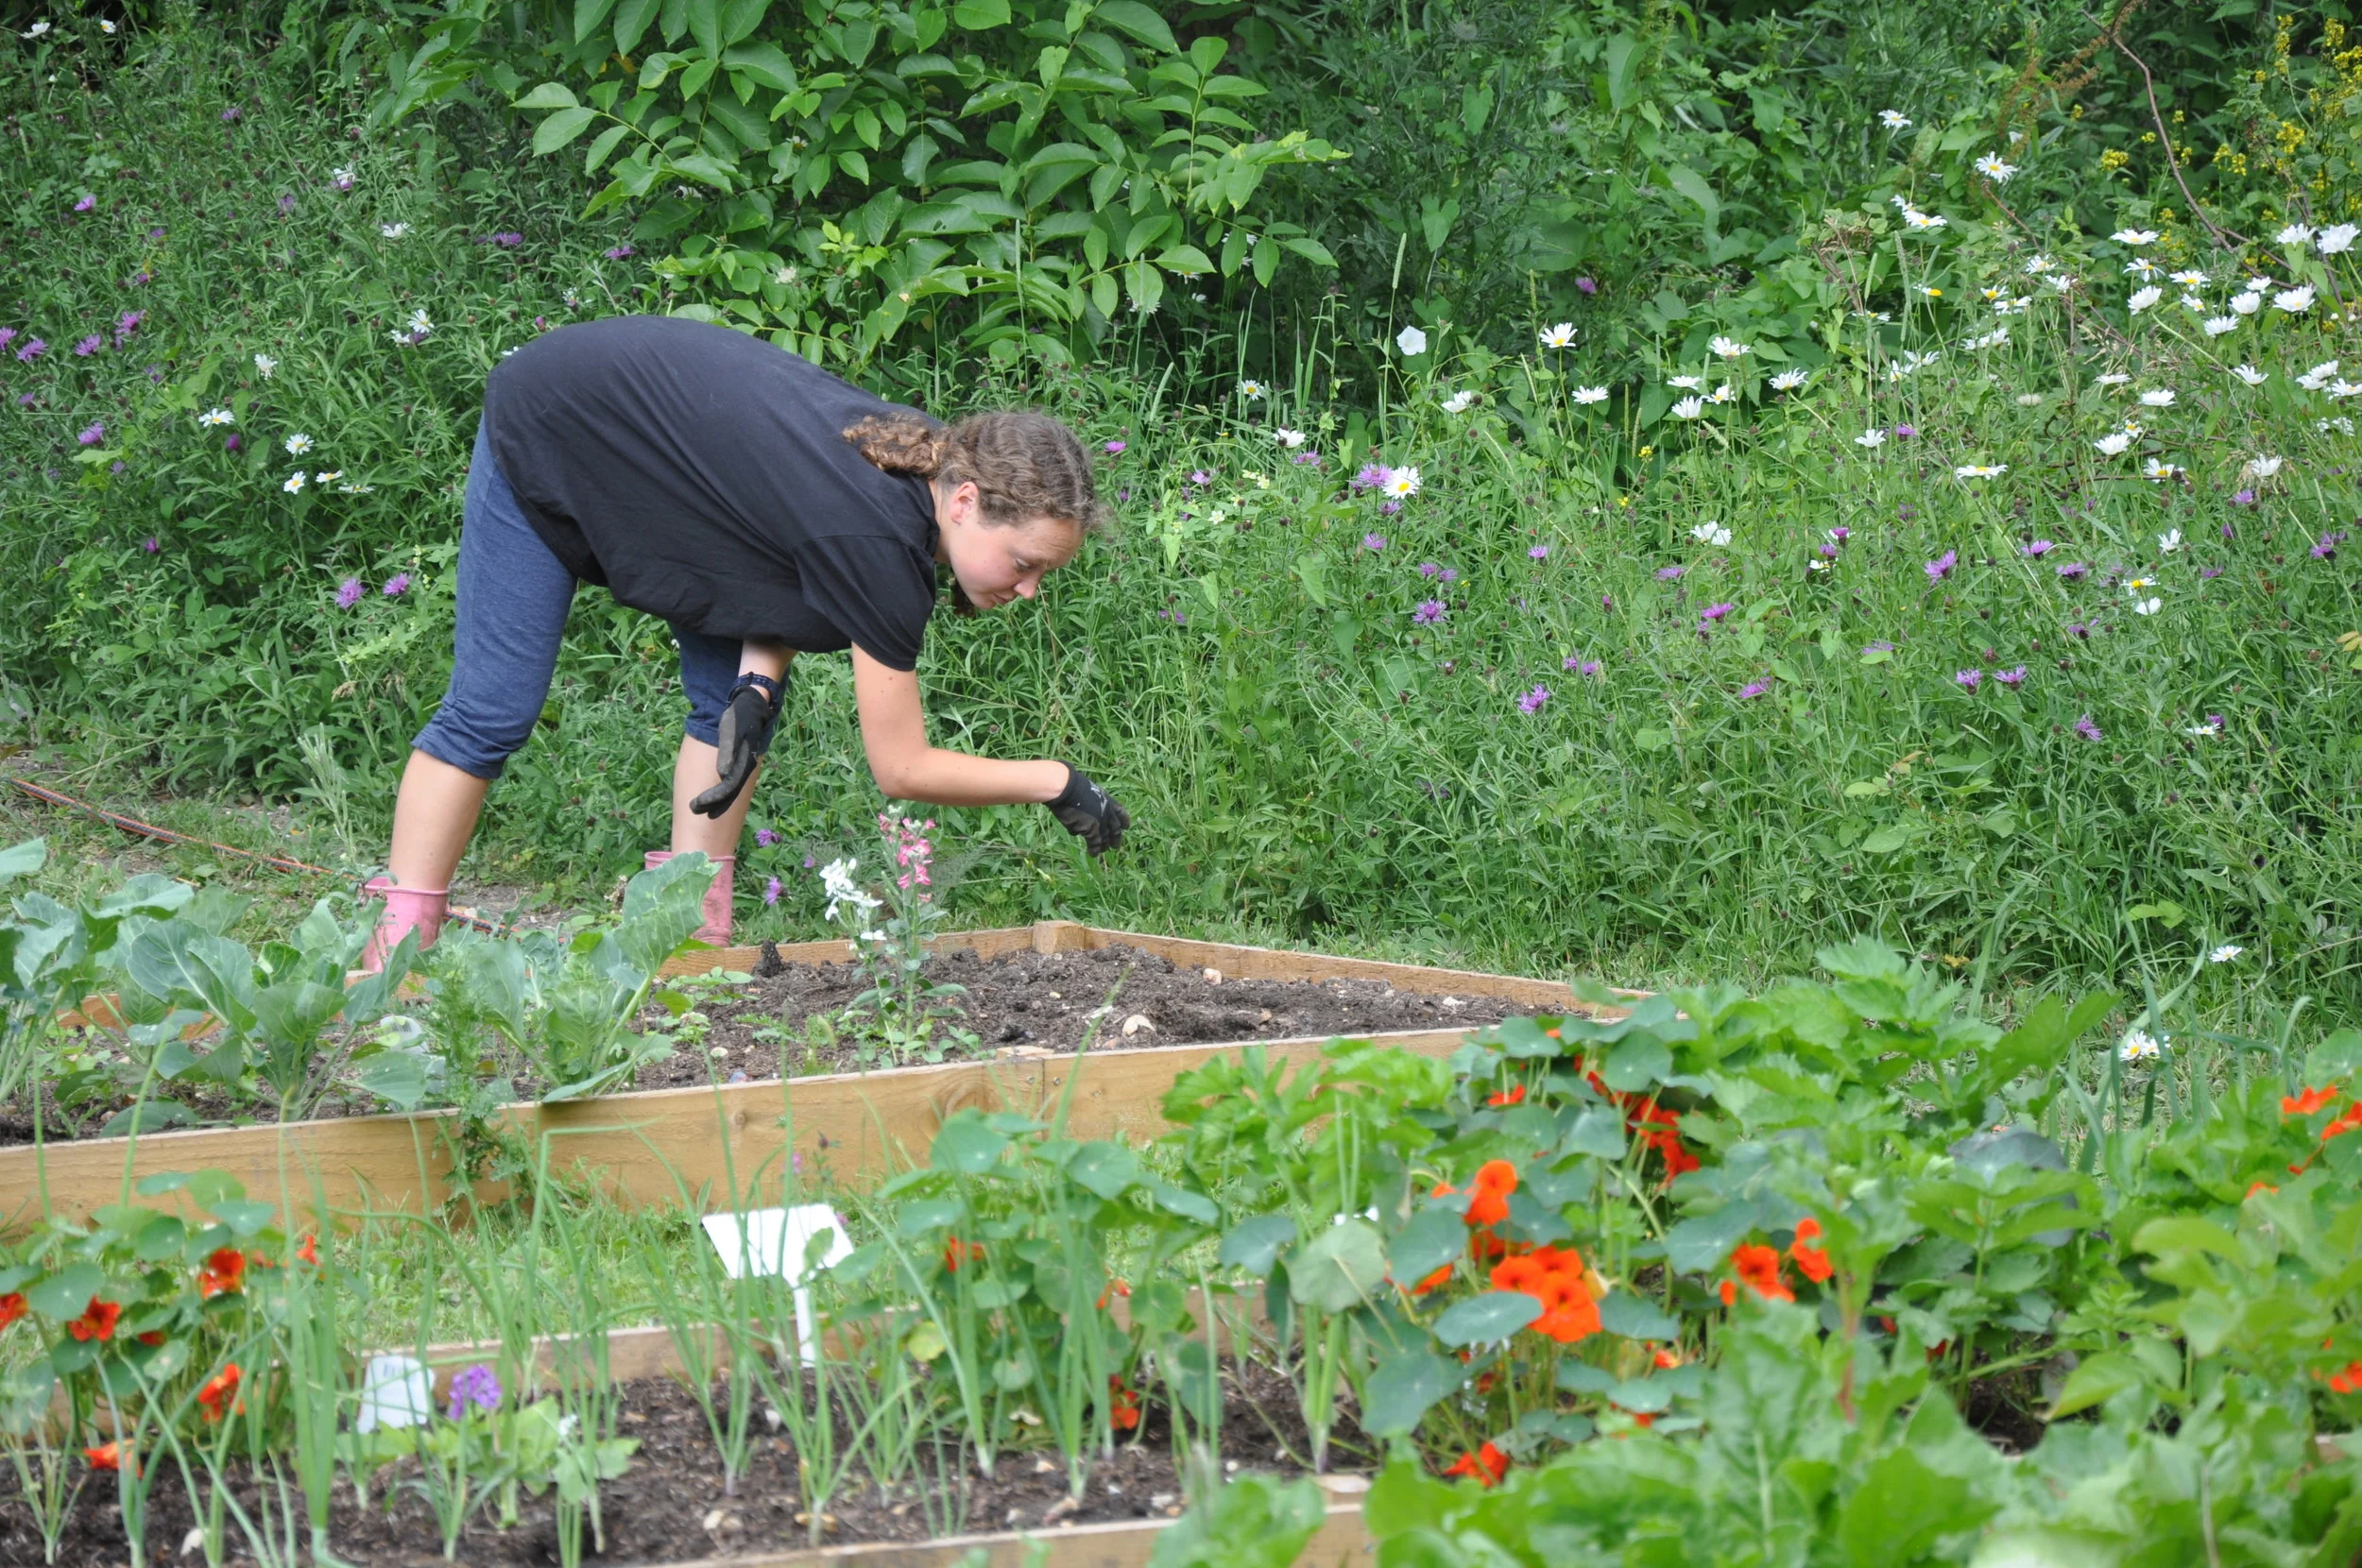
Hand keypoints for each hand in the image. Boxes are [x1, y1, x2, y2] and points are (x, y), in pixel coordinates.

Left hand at [690, 673, 782, 817]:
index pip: (727, 788)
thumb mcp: (731, 730)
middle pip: (730, 793)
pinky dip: (722, 791)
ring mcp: (745, 765)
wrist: (752, 705)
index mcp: (744, 762)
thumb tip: (722, 773)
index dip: (712, 799)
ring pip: (731, 790)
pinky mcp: (741, 761)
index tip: (696, 805)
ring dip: (717, 800)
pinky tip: (714, 793)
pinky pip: (732, 781)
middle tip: (693, 809)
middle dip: (713, 804)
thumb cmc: (738, 717)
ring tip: (699, 807)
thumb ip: (728, 751)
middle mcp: (746, 767)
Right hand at [1046, 764, 1128, 854]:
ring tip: (1105, 850)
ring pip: (1106, 837)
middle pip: (1115, 828)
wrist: (1067, 788)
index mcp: (1107, 799)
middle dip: (1116, 837)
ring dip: (1105, 845)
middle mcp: (1106, 811)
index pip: (1120, 812)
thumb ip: (1091, 803)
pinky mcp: (1091, 830)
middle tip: (1116, 846)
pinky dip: (1094, 850)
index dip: (1124, 820)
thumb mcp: (1087, 792)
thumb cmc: (1072, 786)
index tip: (1126, 827)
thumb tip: (1085, 813)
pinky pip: (1094, 843)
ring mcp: (1100, 821)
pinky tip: (1093, 854)